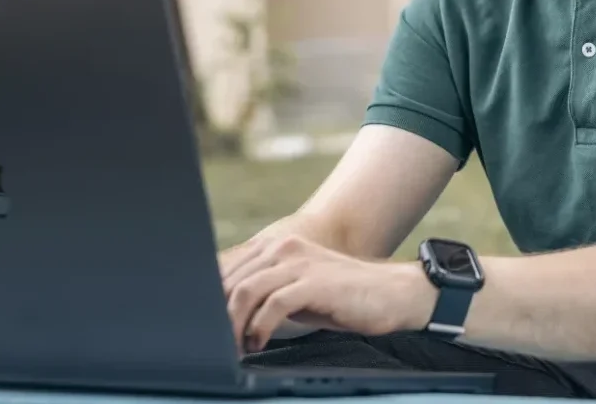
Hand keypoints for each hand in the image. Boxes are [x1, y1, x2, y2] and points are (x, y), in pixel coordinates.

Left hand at [220, 234, 435, 352]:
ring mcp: (299, 262)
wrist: (392, 295)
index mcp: (275, 248)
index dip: (208, 300)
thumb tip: (226, 316)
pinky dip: (259, 327)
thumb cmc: (342, 299)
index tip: (204, 329)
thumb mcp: (295, 294)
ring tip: (236, 347)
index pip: (225, 269)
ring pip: (245, 291)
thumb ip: (264, 297)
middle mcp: (283, 248)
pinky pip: (273, 304)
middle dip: (216, 317)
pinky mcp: (314, 281)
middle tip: (216, 345)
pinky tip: (259, 343)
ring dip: (233, 325)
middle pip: (229, 280)